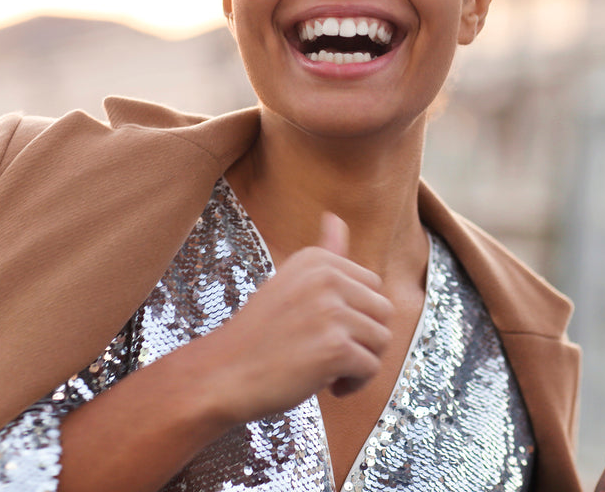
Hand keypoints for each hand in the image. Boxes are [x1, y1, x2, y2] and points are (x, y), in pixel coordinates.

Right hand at [188, 212, 393, 424]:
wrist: (221, 375)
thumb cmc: (259, 335)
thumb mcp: (289, 282)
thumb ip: (323, 253)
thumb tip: (336, 218)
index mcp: (317, 259)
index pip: (372, 285)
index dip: (356, 314)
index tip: (326, 329)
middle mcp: (325, 277)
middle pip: (383, 311)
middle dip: (364, 338)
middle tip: (330, 354)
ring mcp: (331, 311)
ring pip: (382, 340)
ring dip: (361, 363)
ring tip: (329, 370)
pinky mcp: (335, 347)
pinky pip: (371, 368)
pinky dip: (354, 384)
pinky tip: (328, 387)